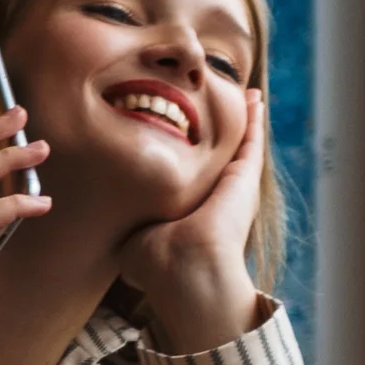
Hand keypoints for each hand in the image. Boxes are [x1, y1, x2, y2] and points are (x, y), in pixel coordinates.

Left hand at [114, 101, 268, 352]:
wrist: (185, 269)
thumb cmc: (156, 263)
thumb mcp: (135, 240)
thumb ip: (129, 226)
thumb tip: (110, 228)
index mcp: (192, 211)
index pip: (192, 178)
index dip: (191, 158)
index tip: (185, 135)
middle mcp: (216, 198)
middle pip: (221, 158)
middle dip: (223, 134)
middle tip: (224, 104)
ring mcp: (234, 188)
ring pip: (241, 146)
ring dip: (244, 120)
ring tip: (248, 96)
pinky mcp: (245, 178)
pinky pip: (251, 141)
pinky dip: (254, 119)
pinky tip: (254, 99)